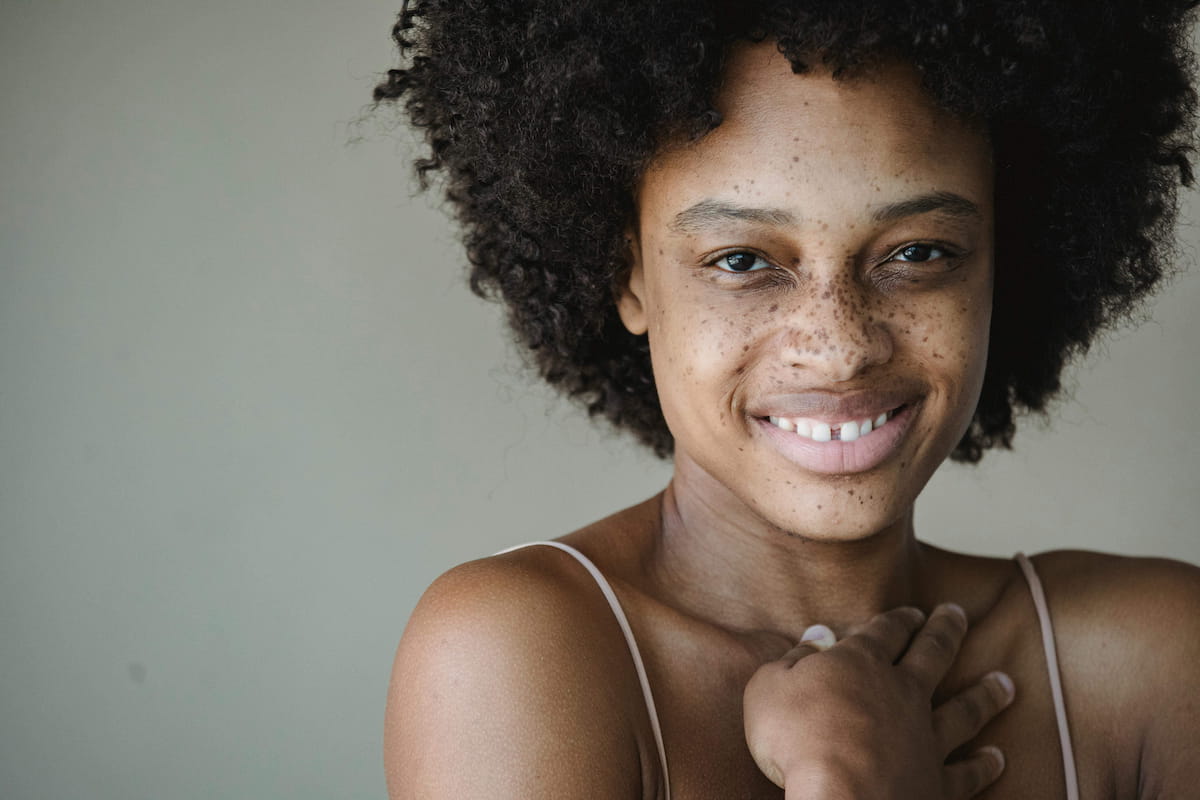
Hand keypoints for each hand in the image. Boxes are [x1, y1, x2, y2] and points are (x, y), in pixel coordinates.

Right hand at [743, 604, 1013, 798]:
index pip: (885, 630)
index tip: (912, 611)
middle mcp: (902, 693)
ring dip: (984, 695)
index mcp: (861, 664)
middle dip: (945, 631)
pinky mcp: (938, 784)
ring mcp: (926, 738)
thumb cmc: (796, 739)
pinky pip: (967, 772)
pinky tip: (998, 758)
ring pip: (964, 709)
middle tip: (958, 614)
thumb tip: (814, 638)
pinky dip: (984, 765)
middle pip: (932, 654)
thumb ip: (791, 660)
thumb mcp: (769, 686)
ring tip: (1004, 683)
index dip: (898, 618)